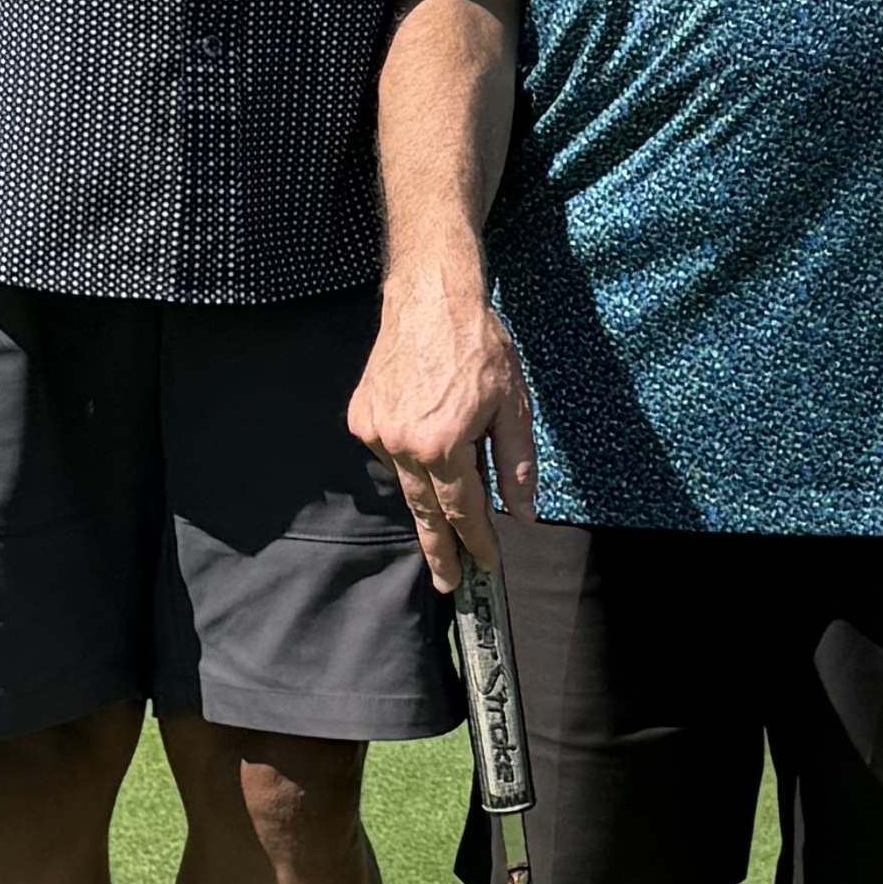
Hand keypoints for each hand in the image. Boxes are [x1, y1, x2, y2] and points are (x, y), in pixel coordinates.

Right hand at [351, 264, 538, 589]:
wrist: (430, 298)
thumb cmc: (480, 347)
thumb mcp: (514, 406)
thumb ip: (517, 464)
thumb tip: (521, 511)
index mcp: (443, 445)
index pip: (463, 510)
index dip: (477, 542)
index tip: (485, 566)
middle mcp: (402, 444)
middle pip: (425, 511)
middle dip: (439, 550)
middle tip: (448, 585)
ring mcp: (376, 431)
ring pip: (407, 480)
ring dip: (428, 492)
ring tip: (449, 492)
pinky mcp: (361, 417)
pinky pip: (390, 453)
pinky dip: (410, 457)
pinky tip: (427, 438)